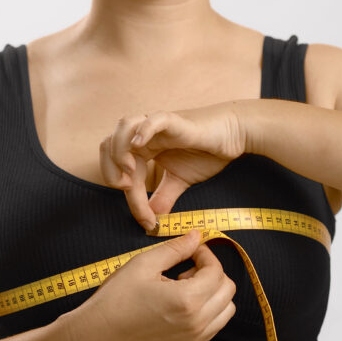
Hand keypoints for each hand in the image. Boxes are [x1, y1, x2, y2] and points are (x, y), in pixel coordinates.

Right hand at [71, 229, 235, 340]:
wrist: (98, 334)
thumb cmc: (116, 298)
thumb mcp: (144, 263)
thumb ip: (175, 248)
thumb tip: (196, 236)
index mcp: (187, 300)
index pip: (216, 271)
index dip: (205, 254)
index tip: (191, 248)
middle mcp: (197, 322)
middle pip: (227, 289)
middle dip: (212, 272)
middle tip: (188, 266)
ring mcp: (194, 338)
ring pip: (226, 309)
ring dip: (213, 292)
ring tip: (186, 286)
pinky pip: (214, 325)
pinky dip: (209, 309)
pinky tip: (183, 302)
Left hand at [99, 101, 246, 230]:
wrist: (233, 135)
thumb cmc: (207, 152)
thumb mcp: (180, 181)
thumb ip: (163, 197)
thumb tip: (152, 220)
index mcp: (142, 149)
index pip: (121, 173)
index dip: (130, 200)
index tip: (147, 221)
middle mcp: (143, 135)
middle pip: (108, 146)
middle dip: (110, 170)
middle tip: (128, 189)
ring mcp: (155, 125)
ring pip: (122, 127)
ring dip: (119, 151)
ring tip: (131, 171)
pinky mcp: (172, 119)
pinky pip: (151, 119)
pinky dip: (142, 131)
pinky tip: (139, 145)